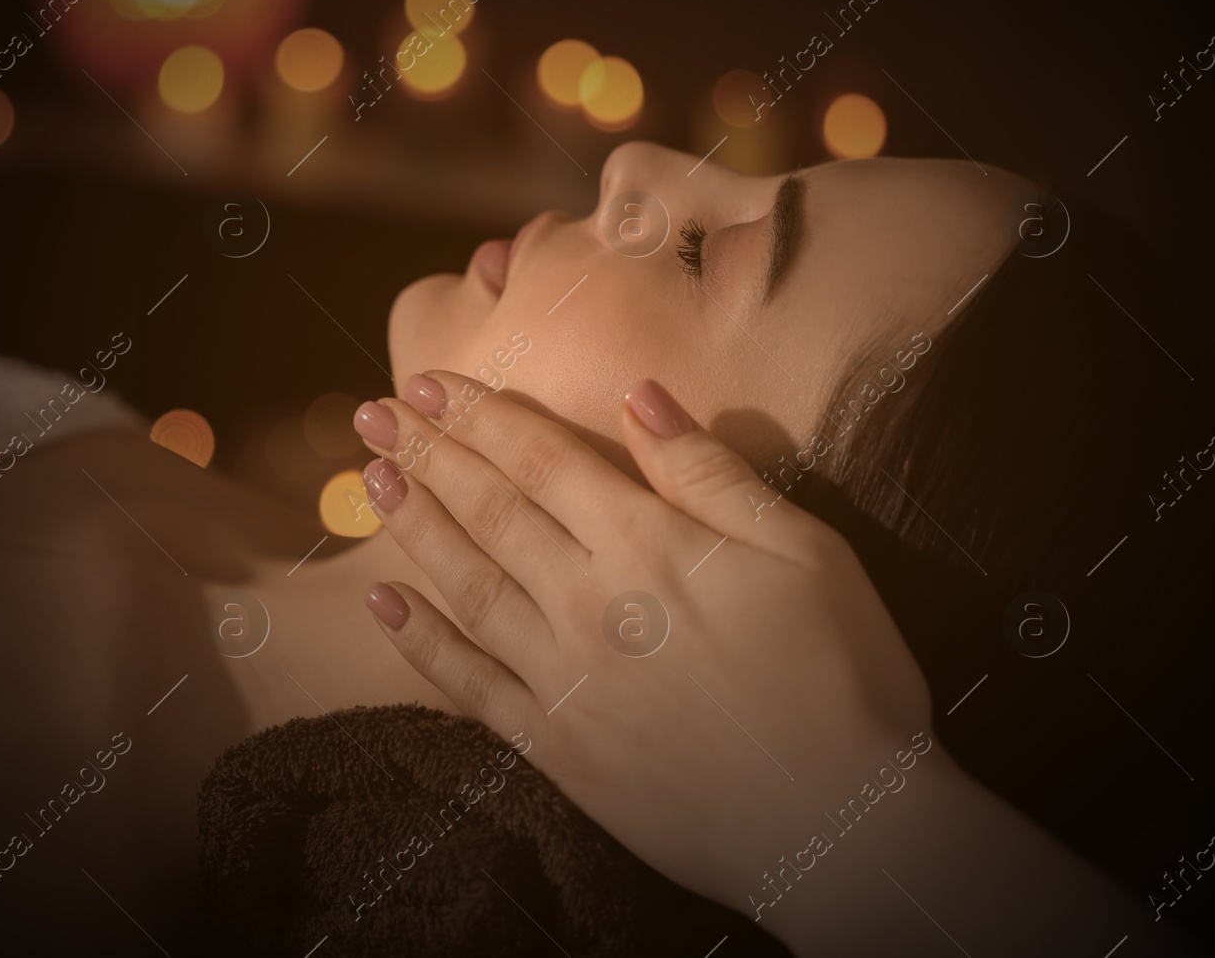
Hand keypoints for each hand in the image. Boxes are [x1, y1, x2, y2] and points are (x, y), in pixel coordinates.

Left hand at [354, 373, 1202, 956]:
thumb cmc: (842, 680)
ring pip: (467, 584)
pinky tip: (381, 604)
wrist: (842, 831)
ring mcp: (565, 679)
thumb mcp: (805, 552)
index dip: (481, 415)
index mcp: (651, 545)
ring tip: (372, 481)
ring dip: (413, 528)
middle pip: (491, 510)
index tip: (431, 383)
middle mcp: (590, 603)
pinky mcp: (556, 748)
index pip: (543, 459)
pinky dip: (420, 644)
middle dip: (428, 455)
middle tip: (374, 416)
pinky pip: (469, 686)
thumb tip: (638, 394)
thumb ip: (709, 472)